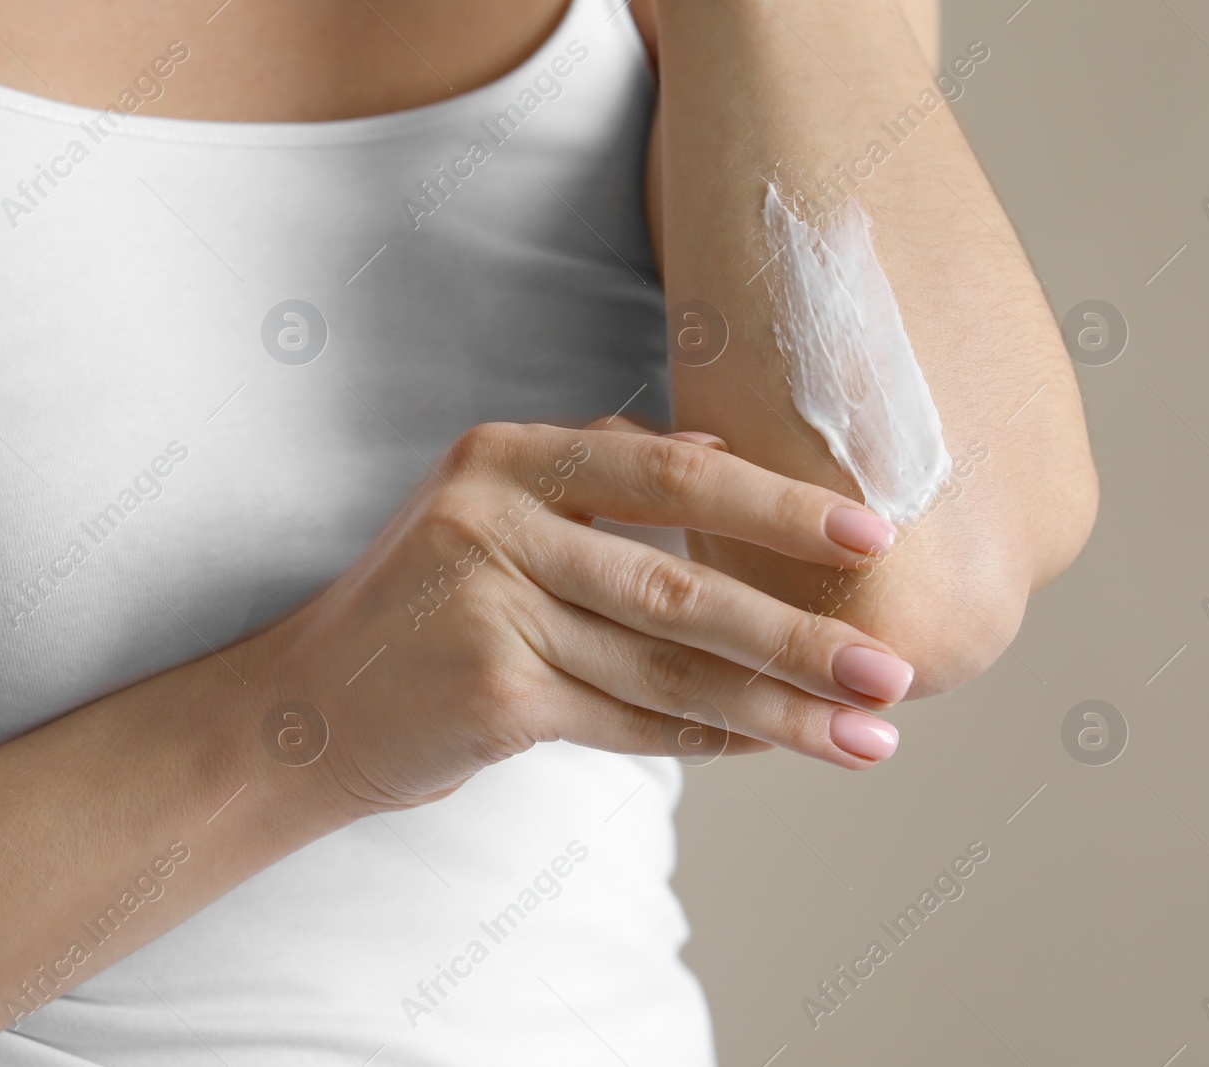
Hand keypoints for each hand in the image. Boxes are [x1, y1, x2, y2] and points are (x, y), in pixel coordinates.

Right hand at [243, 416, 913, 815]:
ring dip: (777, 707)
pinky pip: (629, 721)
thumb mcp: (495, 511)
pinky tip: (770, 744)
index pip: (670, 470)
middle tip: (893, 666)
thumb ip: (601, 481)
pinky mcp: (488, 693)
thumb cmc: (430, 605)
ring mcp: (484, 607)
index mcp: (509, 457)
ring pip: (667, 668)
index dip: (778, 507)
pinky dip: (707, 738)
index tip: (874, 535)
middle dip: (799, 631)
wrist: (315, 703)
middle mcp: (492, 519)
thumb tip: (731, 458)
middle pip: (680, 582)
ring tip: (866, 732)